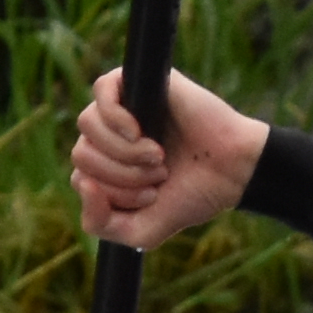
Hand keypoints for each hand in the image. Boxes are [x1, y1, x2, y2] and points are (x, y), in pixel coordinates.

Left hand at [66, 67, 267, 250]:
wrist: (232, 171)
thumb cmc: (190, 196)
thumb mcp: (141, 230)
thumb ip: (100, 223)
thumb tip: (81, 182)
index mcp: (107, 167)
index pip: (81, 179)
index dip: (113, 194)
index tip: (152, 196)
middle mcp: (110, 136)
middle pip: (81, 154)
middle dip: (120, 175)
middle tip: (160, 175)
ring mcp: (122, 108)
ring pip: (87, 125)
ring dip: (123, 151)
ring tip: (157, 156)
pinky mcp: (139, 82)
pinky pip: (101, 90)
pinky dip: (114, 117)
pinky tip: (137, 131)